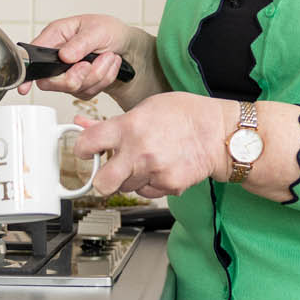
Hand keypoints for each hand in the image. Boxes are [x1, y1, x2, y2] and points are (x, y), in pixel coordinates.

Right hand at [17, 14, 133, 100]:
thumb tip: (64, 55)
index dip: (28, 75)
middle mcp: (57, 57)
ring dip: (97, 74)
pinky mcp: (80, 86)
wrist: (125, 45)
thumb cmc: (109, 31)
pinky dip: (104, 80)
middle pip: (51, 81)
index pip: (33, 58)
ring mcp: (67, 74)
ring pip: (74, 88)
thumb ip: (80, 43)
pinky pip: (88, 92)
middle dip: (77, 76)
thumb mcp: (98, 29)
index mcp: (55, 37)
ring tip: (108, 57)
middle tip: (91, 63)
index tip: (25, 87)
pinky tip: (108, 65)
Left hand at [72, 92, 229, 198]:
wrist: (218, 133)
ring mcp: (154, 172)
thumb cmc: (185, 115)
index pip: (87, 144)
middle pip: (102, 183)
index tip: (84, 150)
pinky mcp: (168, 186)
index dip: (81, 148)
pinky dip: (150, 183)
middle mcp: (139, 152)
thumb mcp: (145, 108)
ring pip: (126, 187)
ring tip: (144, 161)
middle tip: (105, 173)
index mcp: (129, 127)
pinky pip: (147, 191)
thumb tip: (84, 125)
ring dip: (129, 179)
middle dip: (100, 181)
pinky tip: (160, 167)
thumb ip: (113, 122)